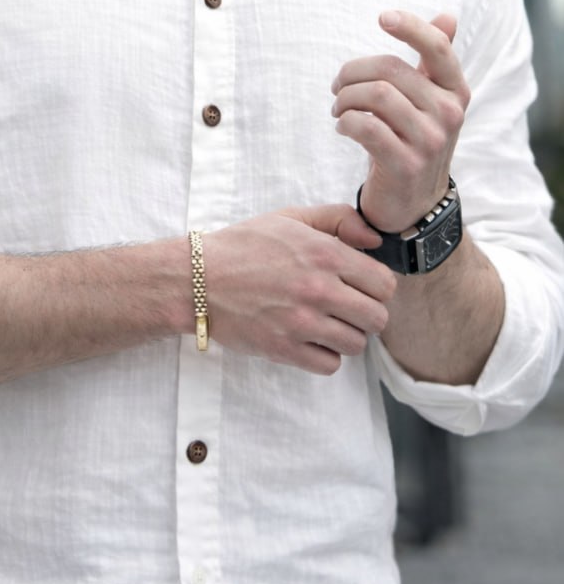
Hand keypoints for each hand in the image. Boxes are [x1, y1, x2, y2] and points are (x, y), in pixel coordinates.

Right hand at [202, 204, 396, 375]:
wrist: (198, 278)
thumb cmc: (245, 245)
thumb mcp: (291, 218)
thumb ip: (338, 218)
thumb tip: (375, 239)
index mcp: (325, 254)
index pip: (384, 284)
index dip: (375, 285)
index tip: (360, 285)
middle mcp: (319, 289)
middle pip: (377, 318)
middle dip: (366, 312)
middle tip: (345, 306)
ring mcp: (302, 323)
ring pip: (356, 344)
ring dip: (345, 335)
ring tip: (325, 322)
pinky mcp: (285, 350)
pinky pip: (330, 364)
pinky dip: (324, 354)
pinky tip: (309, 337)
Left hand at [331, 11, 470, 233]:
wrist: (414, 202)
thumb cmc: (414, 139)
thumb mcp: (431, 100)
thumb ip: (437, 59)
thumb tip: (448, 17)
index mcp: (455, 91)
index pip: (438, 48)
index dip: (410, 27)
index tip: (382, 18)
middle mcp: (448, 113)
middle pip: (390, 69)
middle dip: (352, 72)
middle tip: (337, 86)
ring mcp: (429, 141)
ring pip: (375, 95)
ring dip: (344, 98)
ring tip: (338, 109)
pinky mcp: (406, 164)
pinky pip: (364, 127)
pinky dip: (345, 122)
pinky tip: (342, 127)